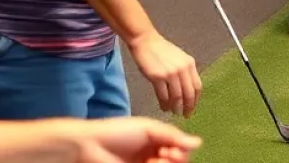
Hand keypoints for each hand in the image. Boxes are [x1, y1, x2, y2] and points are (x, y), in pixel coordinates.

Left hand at [59, 116, 201, 161]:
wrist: (91, 146)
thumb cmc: (118, 132)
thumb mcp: (149, 129)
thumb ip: (172, 136)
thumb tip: (198, 142)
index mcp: (156, 141)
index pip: (179, 149)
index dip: (181, 150)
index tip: (174, 149)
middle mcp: (153, 156)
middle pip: (176, 162)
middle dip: (176, 159)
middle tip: (168, 155)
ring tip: (158, 160)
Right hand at [127, 31, 201, 115]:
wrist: (146, 41)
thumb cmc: (162, 50)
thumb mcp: (179, 58)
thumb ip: (185, 72)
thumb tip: (188, 92)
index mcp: (189, 63)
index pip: (197, 86)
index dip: (195, 100)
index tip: (192, 108)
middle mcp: (182, 68)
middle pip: (188, 94)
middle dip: (187, 108)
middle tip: (185, 116)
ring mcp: (170, 73)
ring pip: (176, 97)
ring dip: (175, 108)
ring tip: (174, 112)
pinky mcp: (157, 77)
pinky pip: (163, 96)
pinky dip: (164, 105)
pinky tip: (164, 108)